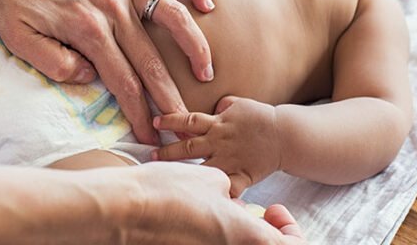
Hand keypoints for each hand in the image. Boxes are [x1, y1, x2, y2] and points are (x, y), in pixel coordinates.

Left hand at [0, 0, 214, 144]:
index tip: (151, 136)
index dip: (139, 113)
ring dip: (194, 46)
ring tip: (207, 71)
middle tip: (185, 122)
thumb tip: (91, 77)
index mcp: (87, 30)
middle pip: (151, 60)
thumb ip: (55, 65)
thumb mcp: (17, 40)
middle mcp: (112, 6)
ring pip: (173, 16)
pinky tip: (208, 4)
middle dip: (170, 96)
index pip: (123, 82)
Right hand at [125, 162, 304, 243]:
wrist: (127, 207)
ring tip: (223, 206)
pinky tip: (201, 210)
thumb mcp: (211, 178)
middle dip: (263, 229)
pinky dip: (216, 231)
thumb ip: (229, 190)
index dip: (289, 228)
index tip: (274, 209)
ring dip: (237, 229)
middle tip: (254, 209)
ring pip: (236, 243)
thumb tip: (231, 200)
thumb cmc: (171, 190)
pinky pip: (214, 242)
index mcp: (245, 235)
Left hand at [153, 96, 282, 196]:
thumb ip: (222, 105)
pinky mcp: (241, 175)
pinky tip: (204, 201)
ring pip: (202, 168)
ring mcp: (229, 160)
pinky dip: (218, 195)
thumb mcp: (239, 103)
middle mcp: (220, 142)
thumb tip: (212, 106)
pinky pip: (228, 188)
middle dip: (167, 151)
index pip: (188, 120)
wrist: (284, 135)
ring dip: (184, 172)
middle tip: (150, 155)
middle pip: (188, 146)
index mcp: (218, 123)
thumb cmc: (261, 118)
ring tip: (168, 176)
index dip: (170, 120)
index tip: (154, 122)